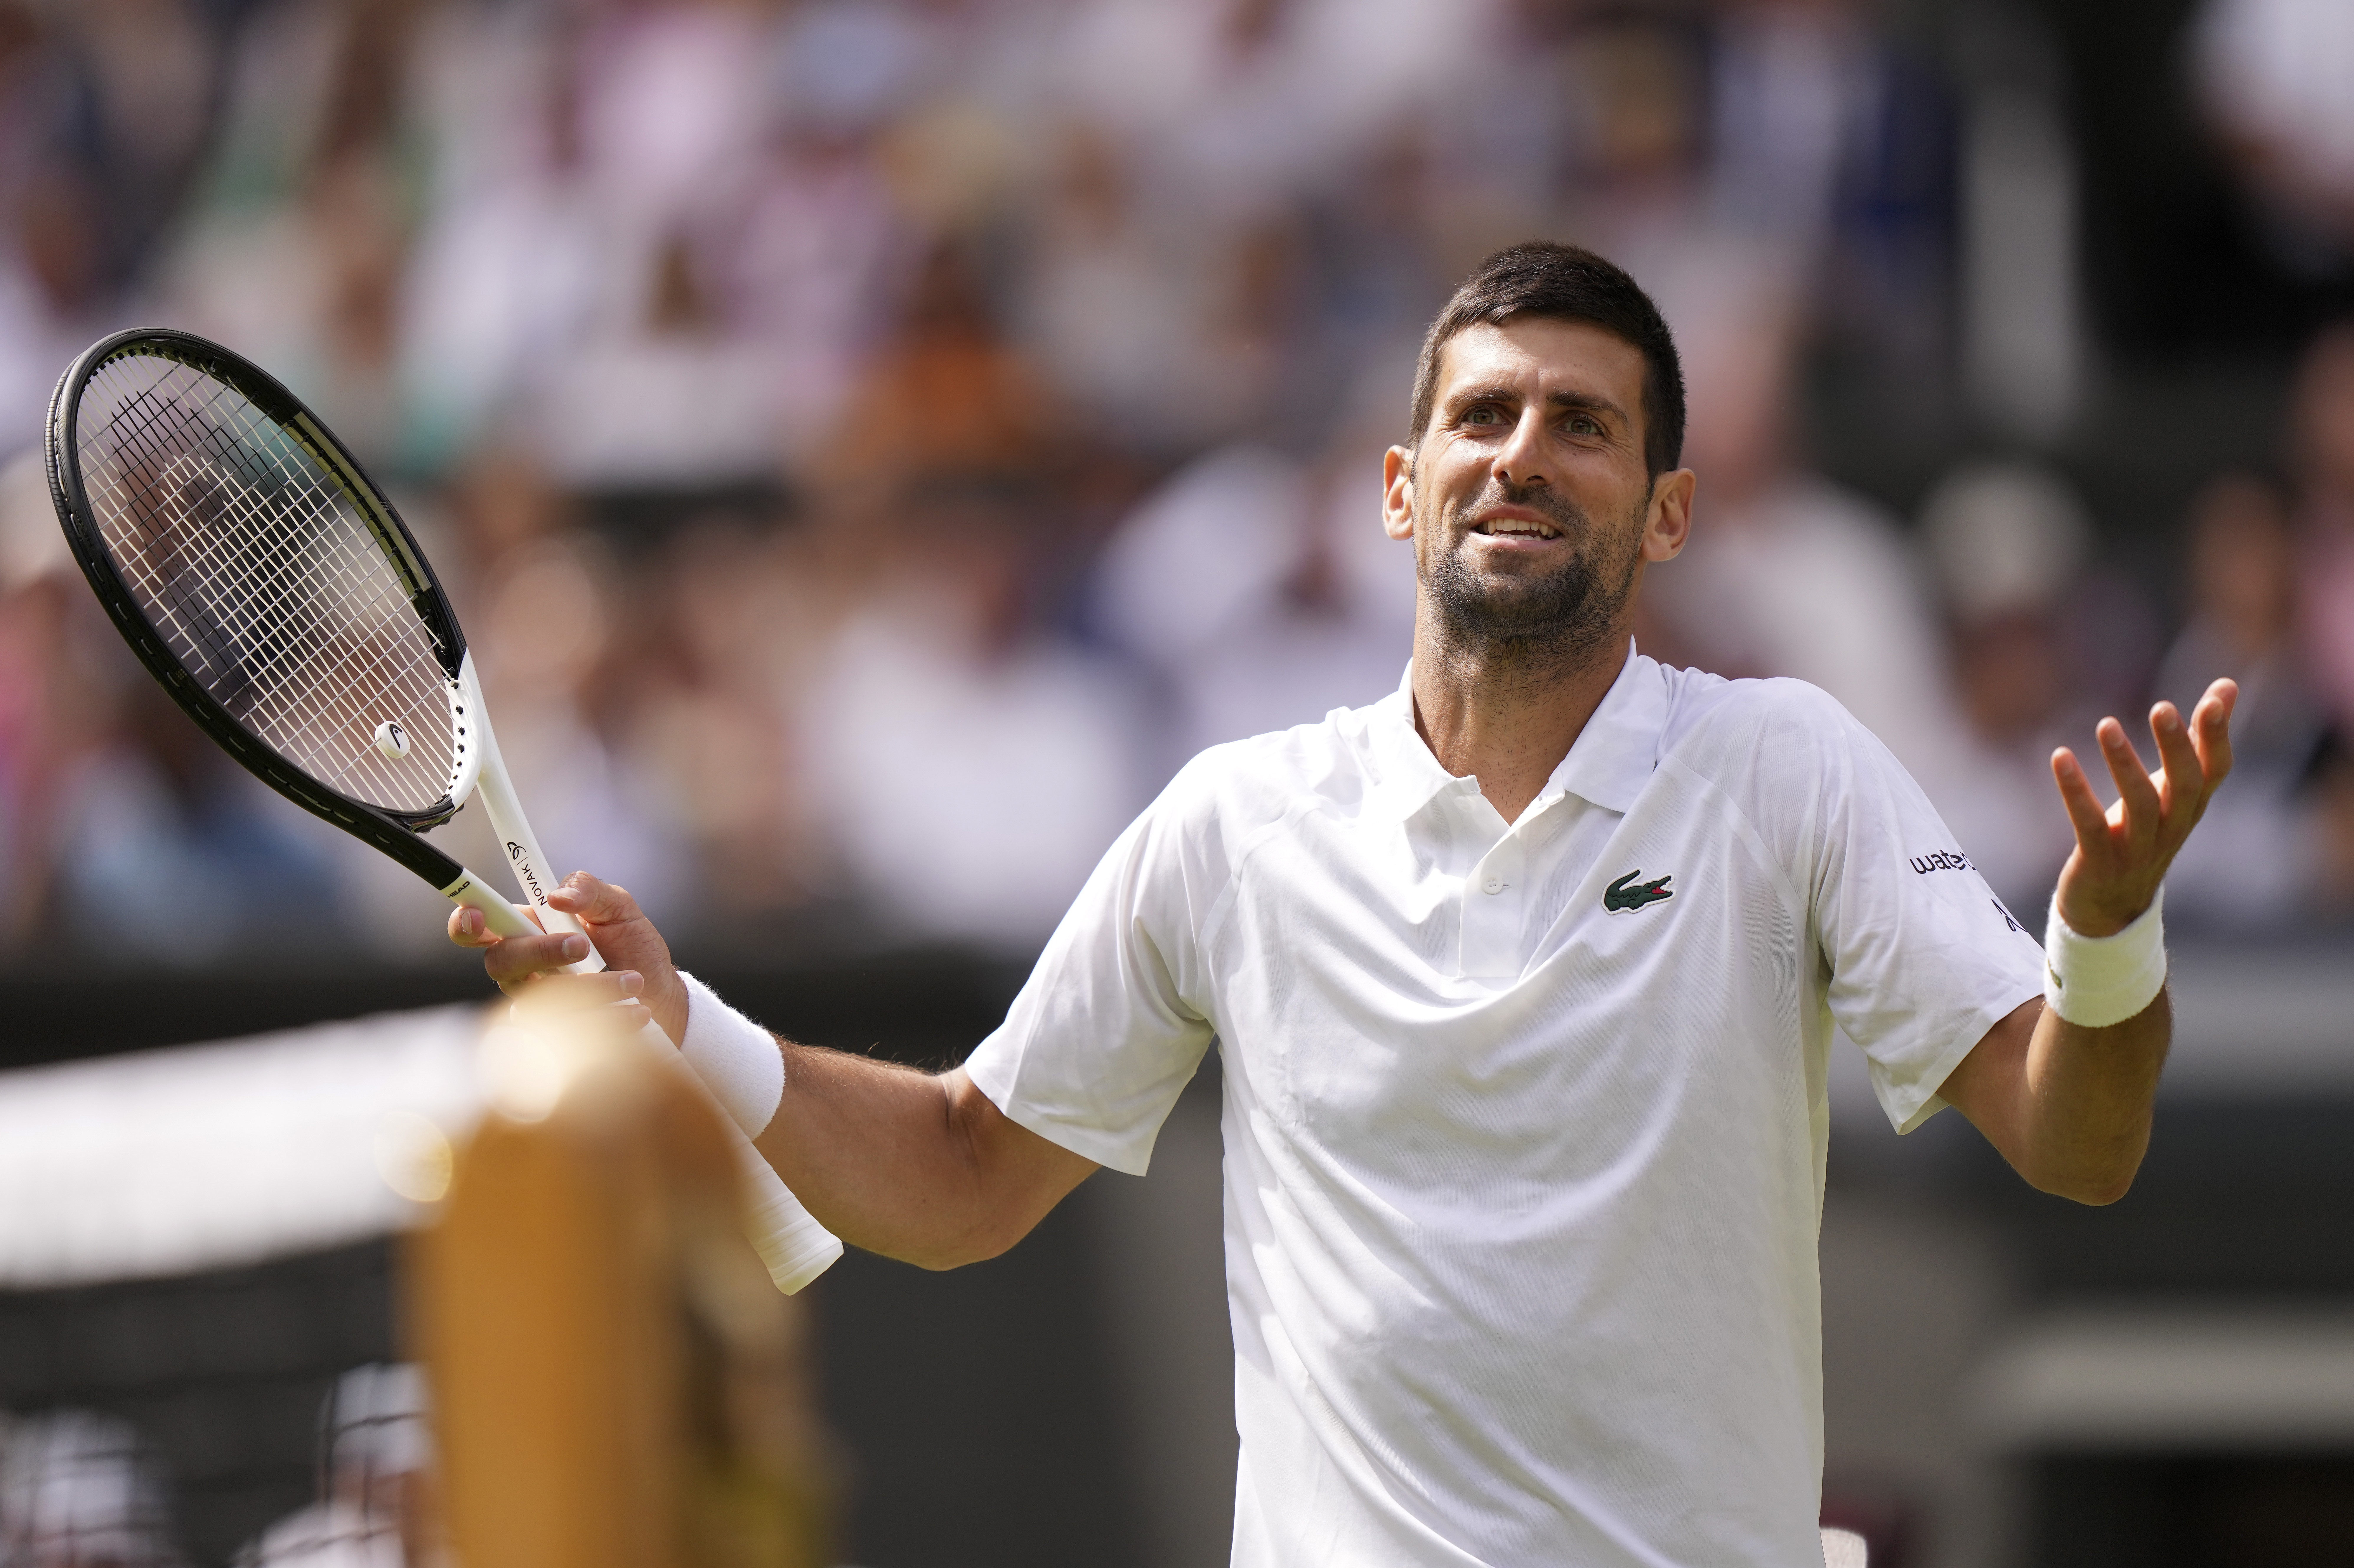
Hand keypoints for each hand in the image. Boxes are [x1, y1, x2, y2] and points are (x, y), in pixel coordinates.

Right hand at [448, 871, 689, 1042]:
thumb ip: (588, 889)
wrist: (661, 996)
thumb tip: (556, 896)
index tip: (477, 916)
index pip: (477, 929)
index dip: (465, 922)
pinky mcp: (556, 1041)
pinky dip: (608, 1019)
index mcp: (527, 931)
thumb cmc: (632, 946)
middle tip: (582, 945)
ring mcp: (535, 1007)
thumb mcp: (619, 907)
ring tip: (635, 981)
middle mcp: (522, 970)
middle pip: (500, 962)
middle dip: (539, 951)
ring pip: (539, 999)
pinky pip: (567, 1033)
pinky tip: (637, 1011)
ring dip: (593, 988)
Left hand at [2051, 678, 2236, 935]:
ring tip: (2105, 724)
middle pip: (2185, 785)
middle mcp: (2172, 826)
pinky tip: (2059, 757)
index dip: (2217, 737)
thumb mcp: (2173, 787)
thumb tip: (2227, 684)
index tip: (2216, 698)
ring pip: (2140, 805)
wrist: (2110, 907)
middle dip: (2176, 747)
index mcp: (2190, 807)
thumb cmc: (2144, 832)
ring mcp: (2137, 847)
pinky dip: (2075, 791)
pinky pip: (2089, 825)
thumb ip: (2197, 738)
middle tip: (2162, 707)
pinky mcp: (2099, 861)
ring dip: (2124, 764)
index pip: (2216, 770)